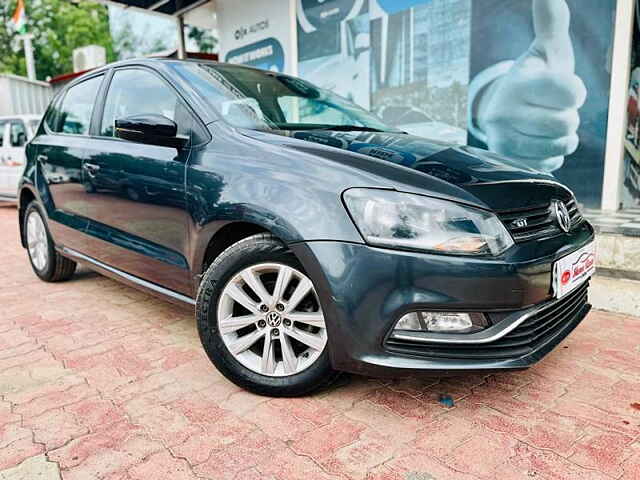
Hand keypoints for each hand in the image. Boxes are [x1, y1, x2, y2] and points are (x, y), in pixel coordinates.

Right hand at [476, 0, 585, 171]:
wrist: (501, 111)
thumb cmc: (533, 79)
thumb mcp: (544, 50)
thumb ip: (551, 20)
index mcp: (519, 83)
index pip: (570, 92)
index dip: (575, 92)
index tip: (562, 90)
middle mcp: (505, 112)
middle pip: (566, 122)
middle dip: (569, 117)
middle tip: (552, 110)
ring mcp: (504, 139)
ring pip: (559, 145)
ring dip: (562, 137)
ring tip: (546, 126)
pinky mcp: (507, 161)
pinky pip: (550, 164)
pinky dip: (551, 155)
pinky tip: (538, 142)